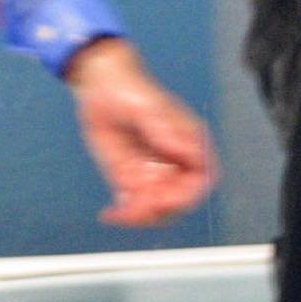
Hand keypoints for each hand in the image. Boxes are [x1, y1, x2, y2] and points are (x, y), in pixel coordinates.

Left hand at [65, 38, 216, 225]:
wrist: (98, 85)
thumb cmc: (128, 88)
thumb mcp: (146, 106)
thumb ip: (164, 128)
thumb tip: (183, 147)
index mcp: (187, 141)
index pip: (202, 177)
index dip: (188, 195)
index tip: (164, 199)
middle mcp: (174, 161)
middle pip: (179, 200)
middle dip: (160, 209)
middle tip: (135, 205)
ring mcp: (154, 172)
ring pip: (157, 209)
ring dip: (141, 216)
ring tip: (118, 211)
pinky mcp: (132, 179)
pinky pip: (134, 206)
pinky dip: (124, 216)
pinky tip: (109, 214)